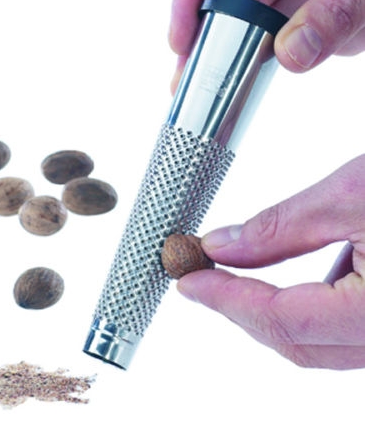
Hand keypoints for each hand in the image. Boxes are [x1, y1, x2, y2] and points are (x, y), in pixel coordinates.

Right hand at [169, 0, 364, 91]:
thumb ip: (340, 7)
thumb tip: (292, 56)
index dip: (192, 1)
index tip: (178, 45)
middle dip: (234, 38)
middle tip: (206, 80)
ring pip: (277, 18)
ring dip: (289, 43)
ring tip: (313, 44)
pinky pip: (308, 26)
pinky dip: (322, 41)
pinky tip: (342, 35)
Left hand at [177, 154, 364, 368]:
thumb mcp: (355, 193)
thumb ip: (282, 228)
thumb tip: (223, 246)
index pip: (284, 320)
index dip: (227, 299)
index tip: (188, 279)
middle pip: (298, 341)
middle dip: (240, 309)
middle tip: (200, 276)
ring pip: (318, 342)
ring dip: (268, 310)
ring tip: (232, 275)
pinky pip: (342, 330)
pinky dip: (304, 306)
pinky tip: (288, 278)